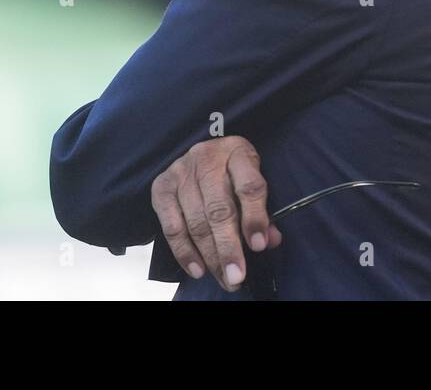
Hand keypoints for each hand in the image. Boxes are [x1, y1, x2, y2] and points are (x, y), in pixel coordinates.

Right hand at [151, 135, 283, 291]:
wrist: (201, 153)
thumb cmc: (232, 171)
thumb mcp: (252, 180)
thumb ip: (262, 211)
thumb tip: (269, 241)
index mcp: (238, 152)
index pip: (248, 185)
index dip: (254, 218)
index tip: (258, 247)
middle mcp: (207, 158)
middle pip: (218, 209)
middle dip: (228, 248)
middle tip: (237, 276)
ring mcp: (181, 172)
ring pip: (195, 221)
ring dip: (210, 256)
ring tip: (223, 278)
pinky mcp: (161, 187)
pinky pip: (171, 226)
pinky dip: (184, 252)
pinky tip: (198, 270)